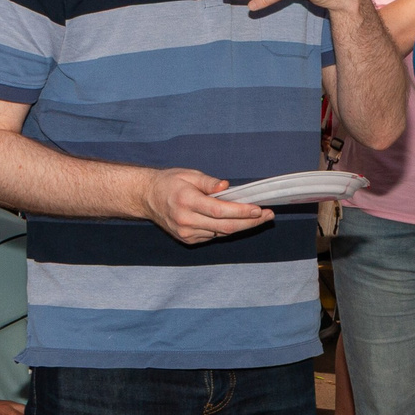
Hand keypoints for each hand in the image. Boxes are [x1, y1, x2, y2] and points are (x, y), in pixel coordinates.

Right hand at [139, 166, 271, 244]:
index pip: (219, 210)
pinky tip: (236, 221)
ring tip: (258, 217)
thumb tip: (226, 187)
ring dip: (241, 226)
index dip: (241, 211)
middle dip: (249, 222)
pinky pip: (213, 235)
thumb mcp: (188, 174)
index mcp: (186, 201)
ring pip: (221, 233)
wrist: (146, 198)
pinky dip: (226, 229)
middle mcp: (186, 220)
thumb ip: (208, 182)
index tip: (258, 209)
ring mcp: (186, 233)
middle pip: (224, 226)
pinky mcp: (188, 240)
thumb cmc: (169, 182)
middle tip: (268, 216)